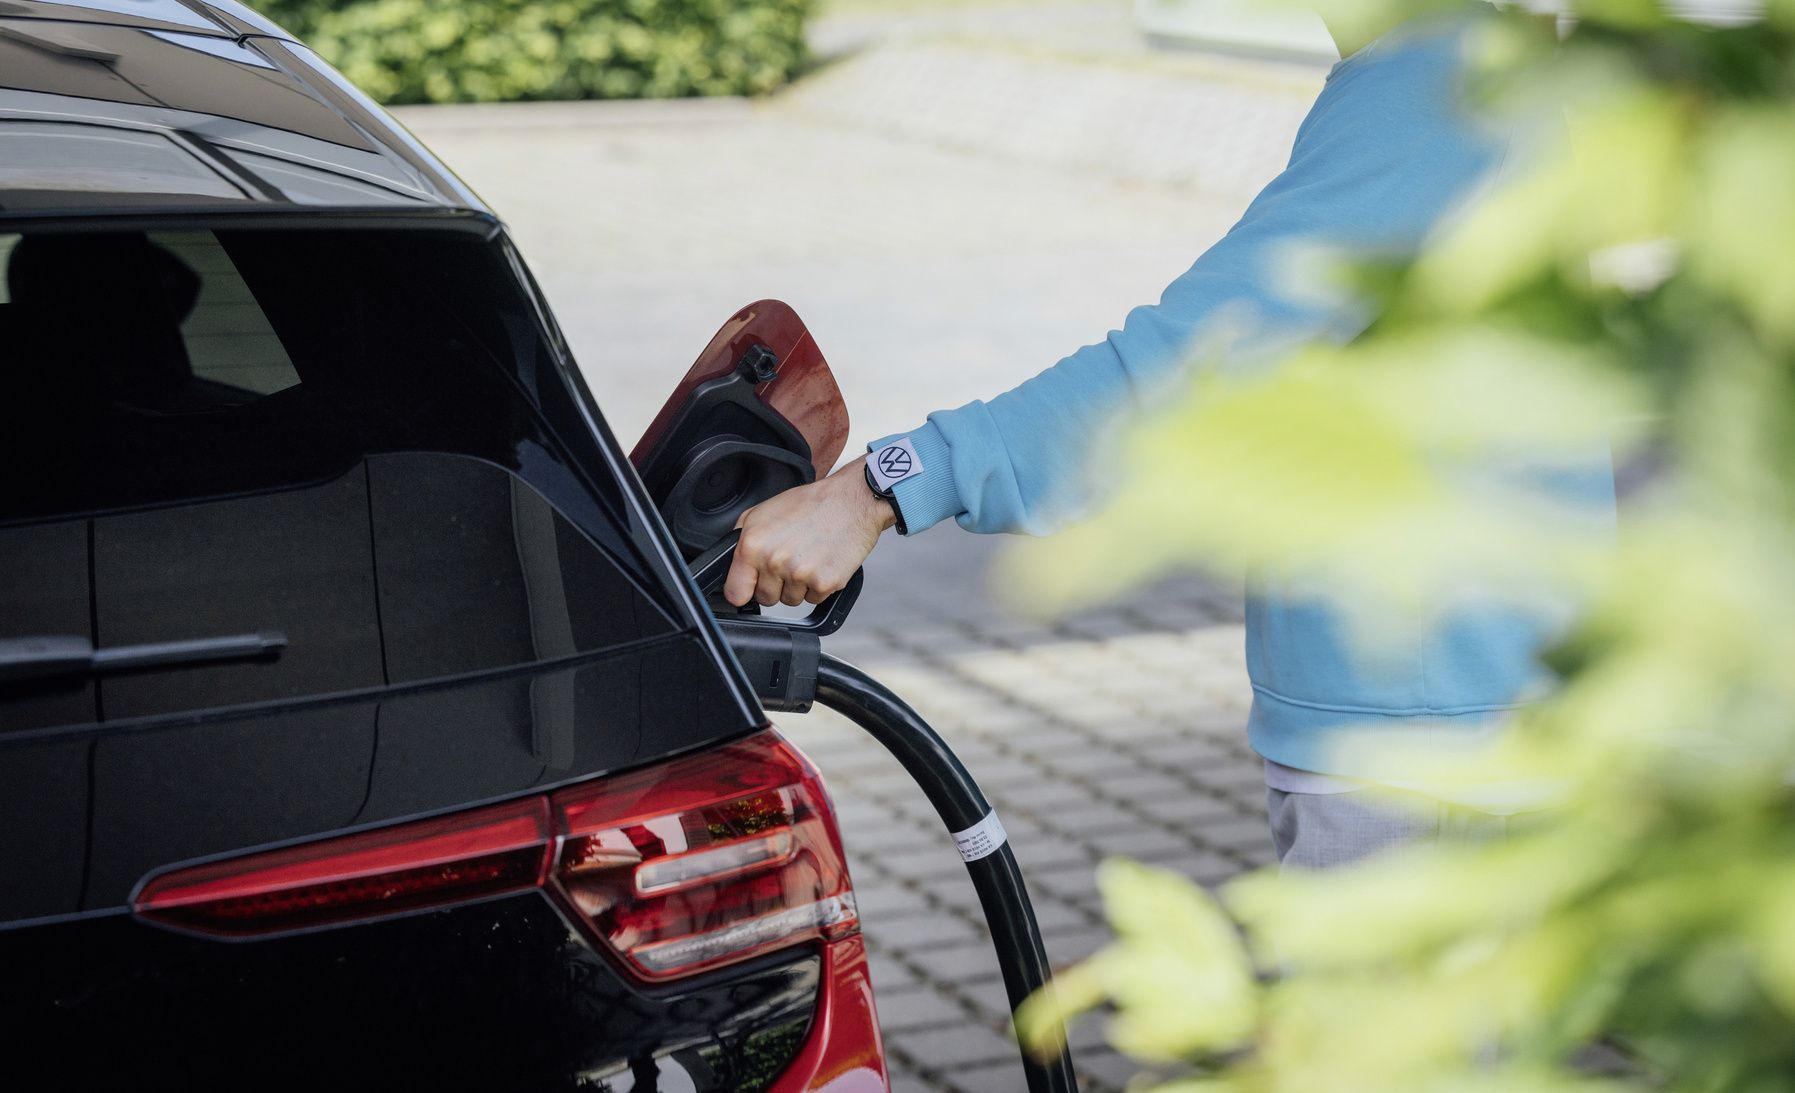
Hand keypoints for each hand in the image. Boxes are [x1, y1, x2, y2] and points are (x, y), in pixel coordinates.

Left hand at [725, 455, 896, 607]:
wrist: (851, 501)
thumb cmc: (810, 504)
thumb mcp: (762, 512)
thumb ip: (741, 540)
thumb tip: (731, 566)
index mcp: (753, 545)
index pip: (735, 593)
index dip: (744, 590)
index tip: (751, 586)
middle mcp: (774, 561)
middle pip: (765, 599)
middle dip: (775, 585)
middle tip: (790, 559)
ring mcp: (800, 575)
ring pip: (790, 601)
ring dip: (798, 585)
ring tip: (809, 557)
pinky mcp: (825, 583)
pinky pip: (814, 599)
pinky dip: (819, 586)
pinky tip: (822, 562)